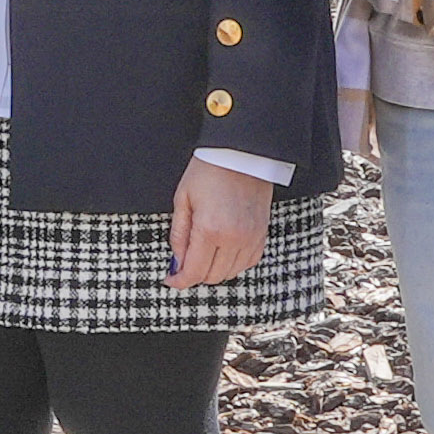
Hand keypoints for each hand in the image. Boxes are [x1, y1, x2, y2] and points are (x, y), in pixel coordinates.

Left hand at [169, 160, 272, 292]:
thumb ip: (179, 236)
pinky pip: (248, 262)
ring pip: (230, 273)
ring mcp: (251, 237)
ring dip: (214, 270)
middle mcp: (234, 238)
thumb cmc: (210, 170)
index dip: (179, 281)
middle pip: (212, 277)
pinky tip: (222, 251)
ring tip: (202, 253)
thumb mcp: (183, 200)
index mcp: (211, 229)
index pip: (194, 272)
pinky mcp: (262, 233)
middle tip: (183, 263)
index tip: (171, 280)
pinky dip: (233, 263)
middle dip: (195, 274)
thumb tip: (177, 262)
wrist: (241, 153)